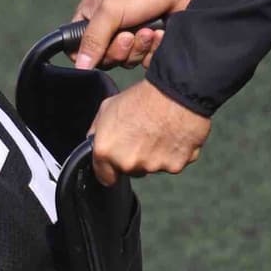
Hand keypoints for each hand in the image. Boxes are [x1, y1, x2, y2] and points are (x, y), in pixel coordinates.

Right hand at [74, 0, 192, 70]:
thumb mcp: (109, 12)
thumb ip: (92, 40)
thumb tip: (80, 67)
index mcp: (90, 18)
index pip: (77, 49)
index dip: (88, 55)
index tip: (101, 50)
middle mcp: (107, 29)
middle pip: (103, 60)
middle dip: (119, 50)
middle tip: (129, 34)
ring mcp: (128, 38)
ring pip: (125, 62)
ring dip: (138, 48)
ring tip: (148, 30)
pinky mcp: (147, 45)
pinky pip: (144, 61)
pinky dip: (152, 50)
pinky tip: (159, 34)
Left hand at [89, 77, 209, 186]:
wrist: (175, 93)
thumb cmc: (141, 97)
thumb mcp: (107, 108)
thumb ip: (98, 131)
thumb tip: (94, 140)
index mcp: (106, 152)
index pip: (105, 177)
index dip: (110, 170)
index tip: (115, 164)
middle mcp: (127, 164)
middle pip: (130, 171)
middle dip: (135, 159)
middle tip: (143, 137)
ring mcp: (152, 167)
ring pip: (152, 167)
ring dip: (155, 156)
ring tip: (160, 132)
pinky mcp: (174, 166)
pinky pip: (173, 163)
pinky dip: (174, 154)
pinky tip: (175, 135)